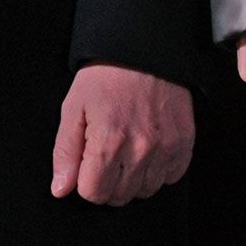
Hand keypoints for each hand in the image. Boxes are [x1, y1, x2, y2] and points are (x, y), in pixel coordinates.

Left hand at [50, 63, 196, 203]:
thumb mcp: (73, 109)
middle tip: (107, 157)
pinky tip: (150, 151)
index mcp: (108, 142)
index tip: (88, 167)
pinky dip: (160, 170)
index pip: (94, 193)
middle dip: (108, 183)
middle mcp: (140, 149)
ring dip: (135, 179)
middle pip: (120, 196)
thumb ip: (65, 153)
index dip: (86, 183)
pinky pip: (172, 176)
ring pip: (146, 190)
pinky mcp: (185, 141)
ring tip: (129, 152)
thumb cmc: (106, 76)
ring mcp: (166, 146)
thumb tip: (61, 189)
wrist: (145, 49)